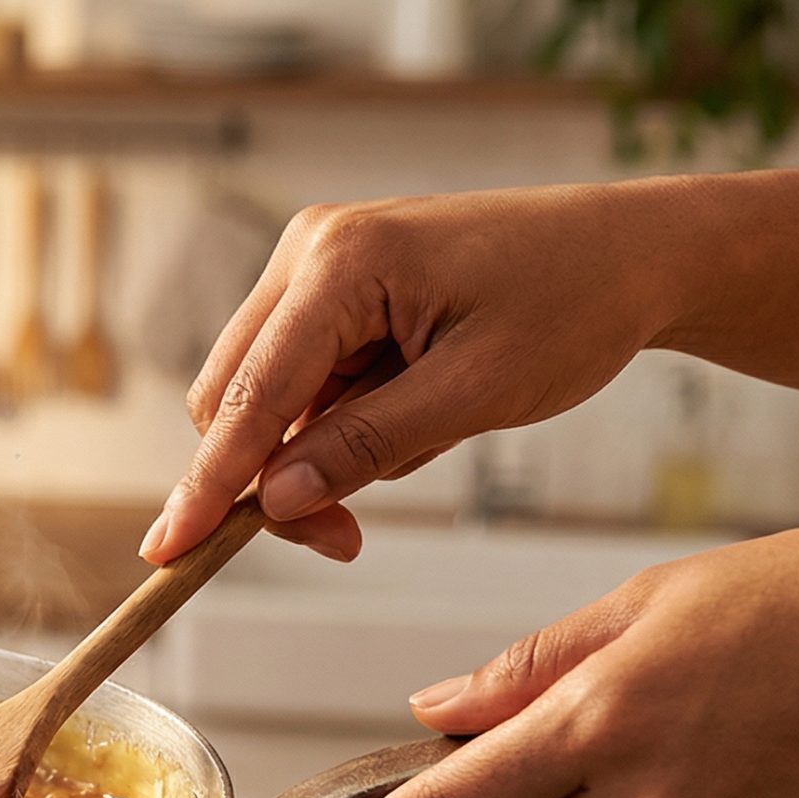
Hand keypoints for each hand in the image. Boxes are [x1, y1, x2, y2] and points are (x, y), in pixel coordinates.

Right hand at [143, 181, 685, 563]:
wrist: (632, 253)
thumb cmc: (573, 305)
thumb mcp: (476, 394)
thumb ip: (365, 447)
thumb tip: (273, 499)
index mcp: (343, 260)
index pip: (251, 393)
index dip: (209, 482)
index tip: (166, 548)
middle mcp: (310, 248)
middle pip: (233, 395)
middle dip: (271, 478)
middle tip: (342, 539)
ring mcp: (317, 262)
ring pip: (262, 393)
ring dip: (309, 452)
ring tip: (413, 453)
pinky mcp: (334, 285)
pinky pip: (301, 378)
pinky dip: (335, 422)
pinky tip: (407, 416)